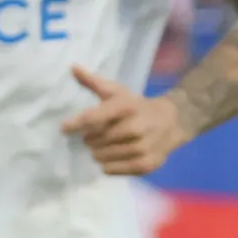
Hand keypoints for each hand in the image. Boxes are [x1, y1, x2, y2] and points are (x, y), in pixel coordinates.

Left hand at [58, 66, 189, 175]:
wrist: (173, 121)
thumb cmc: (136, 106)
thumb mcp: (117, 91)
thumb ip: (93, 82)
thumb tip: (73, 67)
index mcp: (126, 106)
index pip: (93, 118)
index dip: (75, 124)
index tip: (64, 128)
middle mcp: (135, 127)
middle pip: (94, 141)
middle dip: (89, 139)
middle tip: (94, 136)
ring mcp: (142, 148)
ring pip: (101, 157)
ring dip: (97, 153)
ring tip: (103, 146)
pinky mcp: (146, 164)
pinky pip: (112, 170)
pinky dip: (107, 165)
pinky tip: (111, 157)